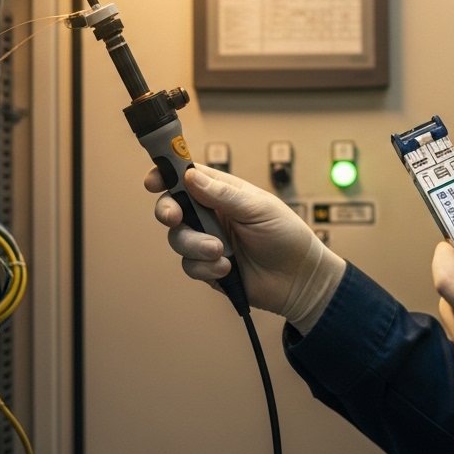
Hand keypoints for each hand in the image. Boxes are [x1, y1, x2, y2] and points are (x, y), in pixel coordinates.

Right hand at [147, 165, 344, 331]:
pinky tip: (228, 268)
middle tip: (175, 217)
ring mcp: (207, 241)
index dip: (166, 174)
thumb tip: (191, 177)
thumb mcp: (259, 208)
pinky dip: (206, 267)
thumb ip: (223, 194)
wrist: (299, 279)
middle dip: (168, 211)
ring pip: (178, 239)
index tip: (153, 181)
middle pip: (172, 207)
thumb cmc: (286, 235)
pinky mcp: (207, 268)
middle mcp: (210, 215)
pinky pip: (190, 266)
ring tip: (221, 251)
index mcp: (222, 192)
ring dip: (196, 245)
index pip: (186, 176)